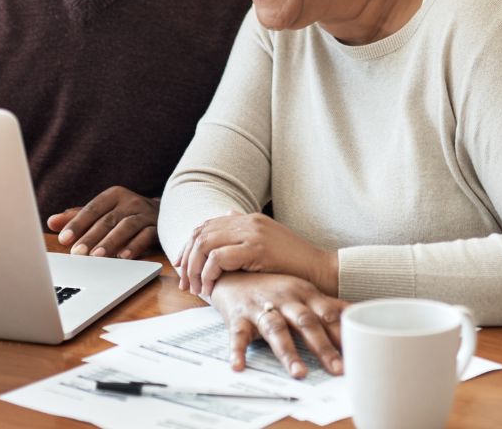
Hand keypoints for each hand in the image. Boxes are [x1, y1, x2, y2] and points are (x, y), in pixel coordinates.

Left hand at [46, 186, 159, 257]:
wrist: (164, 213)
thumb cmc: (125, 214)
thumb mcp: (102, 213)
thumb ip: (78, 217)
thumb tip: (51, 221)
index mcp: (114, 195)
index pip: (92, 209)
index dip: (77, 223)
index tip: (63, 239)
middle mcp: (131, 201)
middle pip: (108, 219)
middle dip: (91, 237)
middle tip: (77, 254)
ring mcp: (146, 214)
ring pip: (127, 227)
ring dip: (111, 242)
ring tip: (97, 256)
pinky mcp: (159, 228)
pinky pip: (147, 235)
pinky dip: (135, 246)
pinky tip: (124, 257)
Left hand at [176, 210, 339, 297]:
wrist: (320, 268)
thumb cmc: (295, 262)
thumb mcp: (268, 240)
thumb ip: (247, 229)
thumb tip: (228, 213)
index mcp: (249, 218)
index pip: (206, 225)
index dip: (188, 245)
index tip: (181, 265)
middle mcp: (248, 221)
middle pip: (201, 233)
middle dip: (186, 259)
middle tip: (184, 282)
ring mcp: (252, 233)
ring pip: (205, 244)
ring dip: (194, 268)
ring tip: (196, 288)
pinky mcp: (256, 249)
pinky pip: (219, 258)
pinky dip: (208, 274)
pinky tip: (210, 287)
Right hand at [209, 273, 345, 377]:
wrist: (233, 271)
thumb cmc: (274, 288)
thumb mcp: (304, 291)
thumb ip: (329, 305)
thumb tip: (359, 314)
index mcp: (305, 294)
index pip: (328, 315)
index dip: (343, 334)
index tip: (358, 354)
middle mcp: (286, 300)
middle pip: (307, 323)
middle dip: (323, 347)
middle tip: (338, 369)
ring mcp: (261, 307)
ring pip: (276, 330)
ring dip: (288, 352)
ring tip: (299, 373)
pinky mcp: (239, 316)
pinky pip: (238, 335)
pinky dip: (237, 350)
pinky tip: (238, 367)